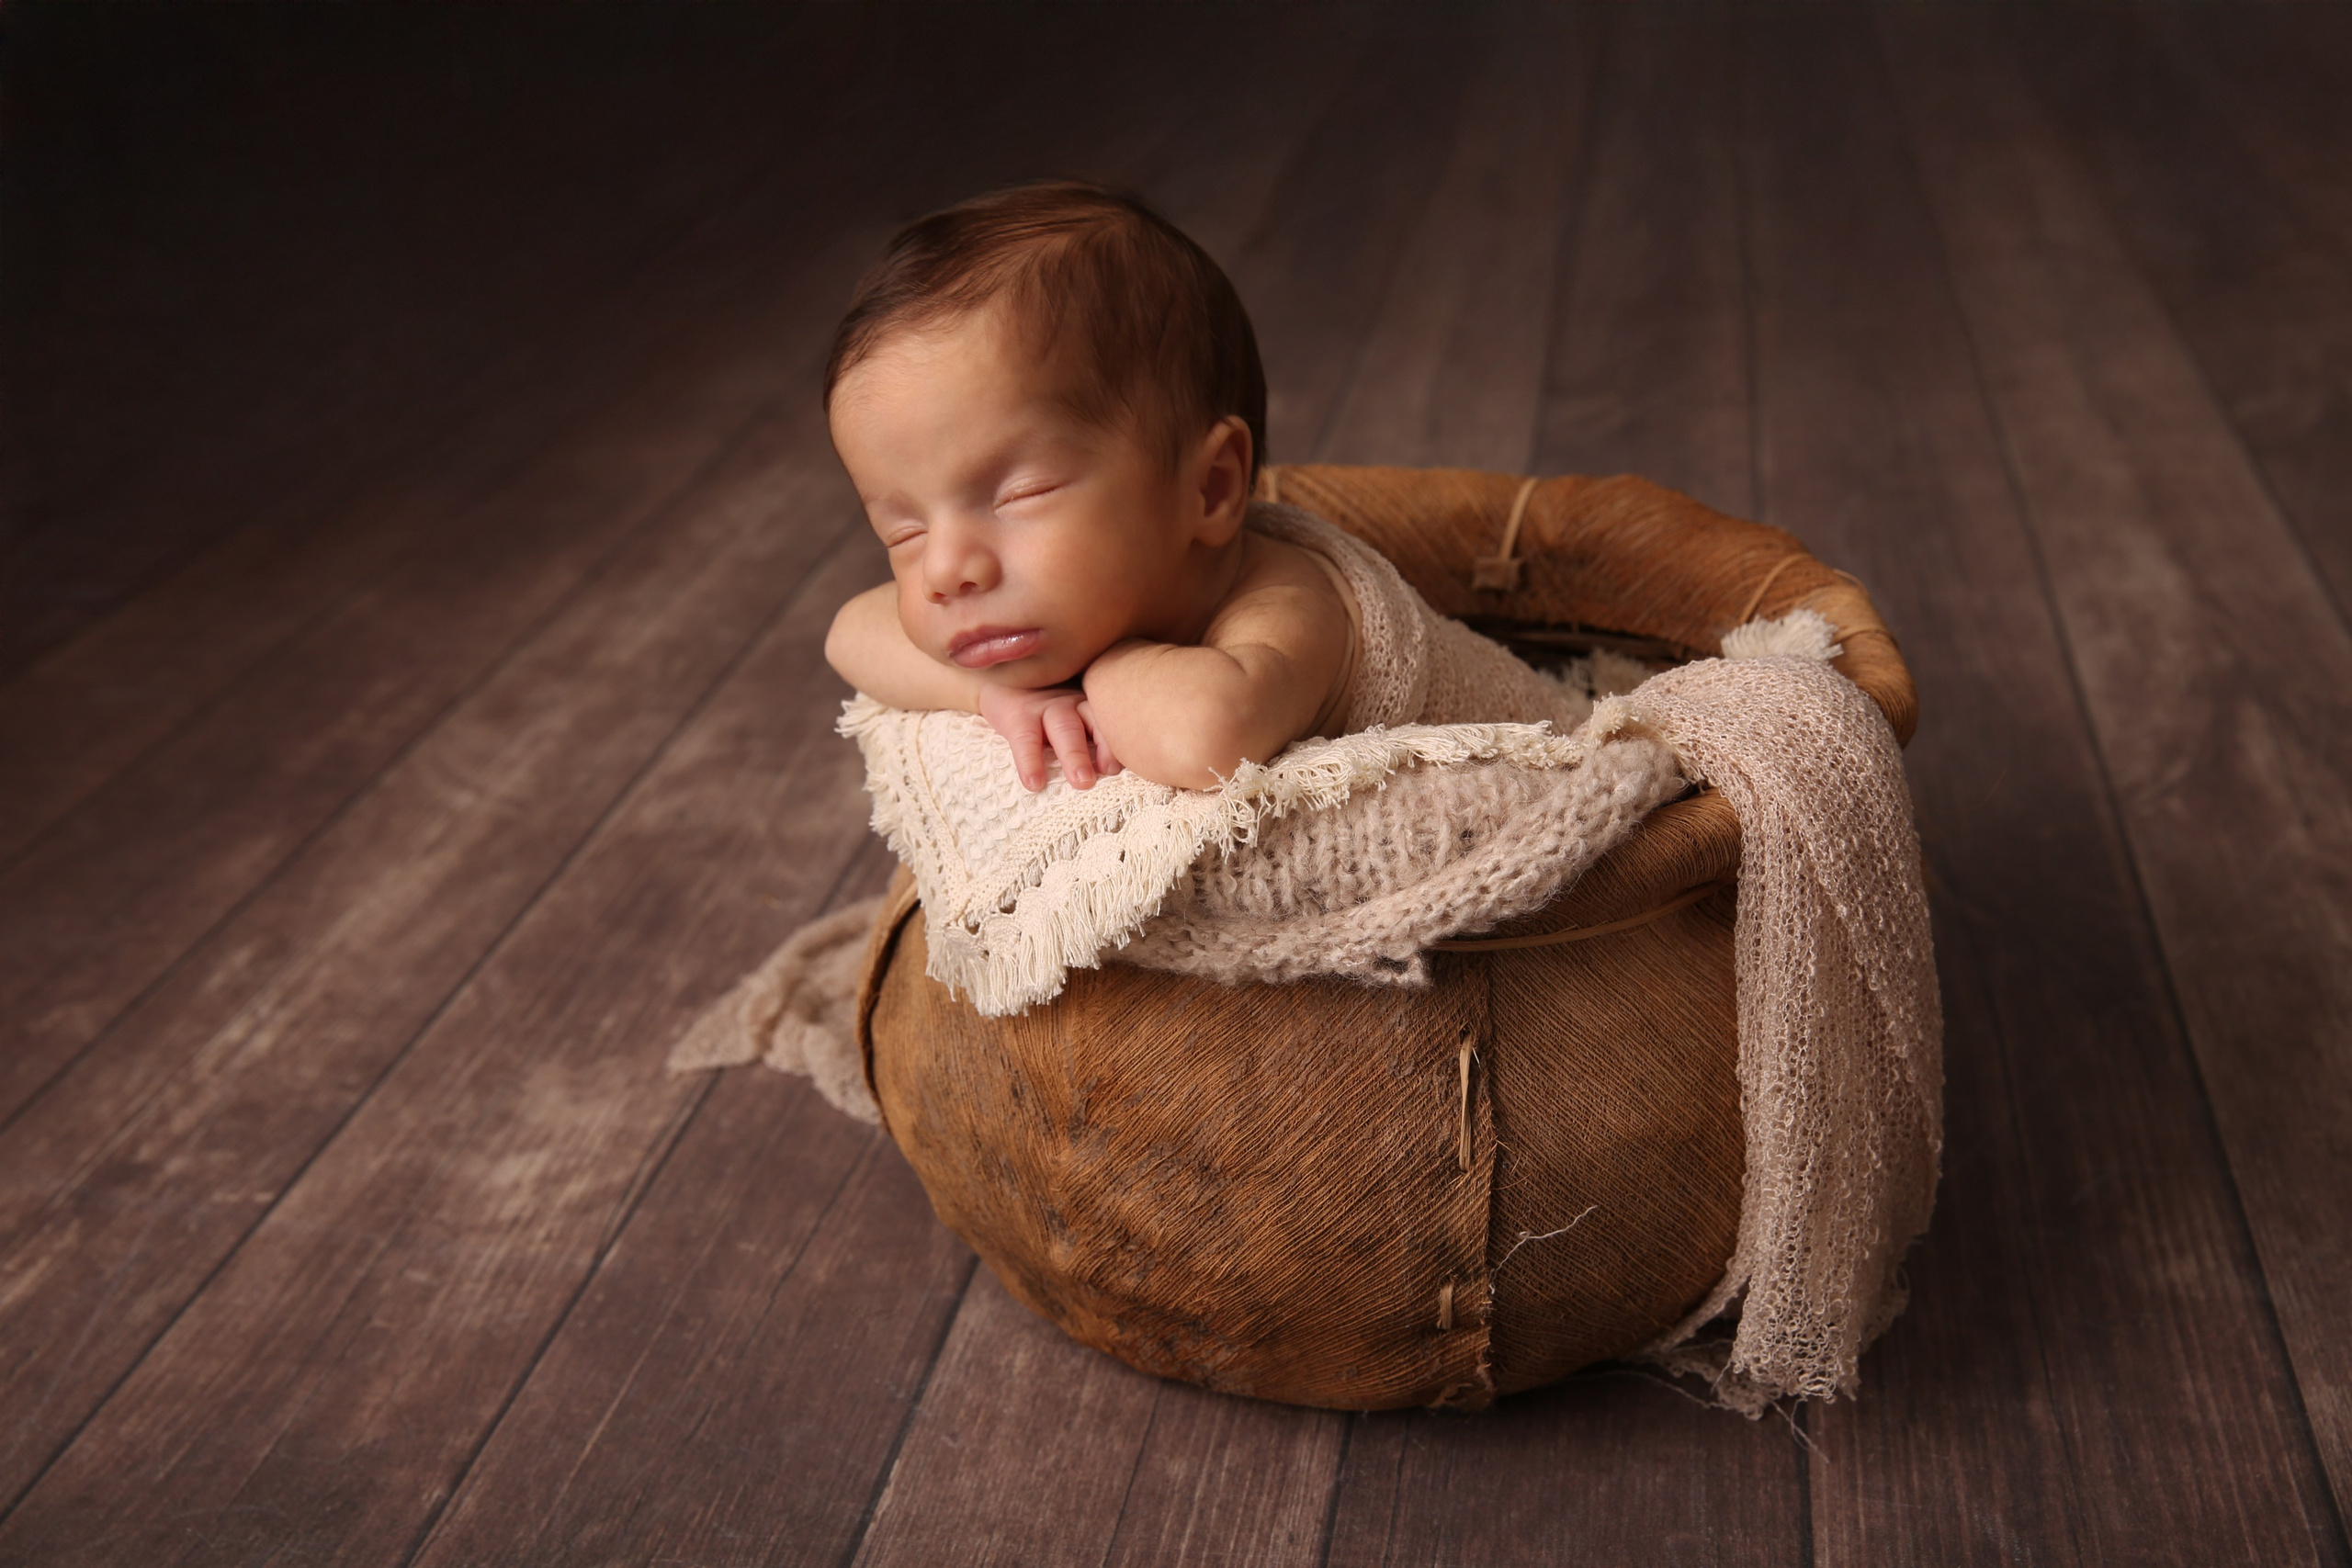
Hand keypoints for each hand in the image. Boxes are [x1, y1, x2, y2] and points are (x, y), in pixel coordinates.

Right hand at [977, 684, 1122, 791]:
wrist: (1001, 679)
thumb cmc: (1047, 708)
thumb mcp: (1076, 717)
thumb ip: (1096, 737)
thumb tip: (1120, 775)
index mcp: (1092, 704)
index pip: (1114, 718)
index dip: (1120, 740)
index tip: (1125, 765)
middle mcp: (1073, 701)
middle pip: (1093, 719)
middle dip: (1105, 746)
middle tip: (1111, 772)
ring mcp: (1045, 705)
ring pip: (1064, 727)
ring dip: (1075, 755)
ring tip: (1082, 783)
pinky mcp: (1016, 714)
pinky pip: (1025, 738)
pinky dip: (1030, 761)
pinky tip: (1033, 783)